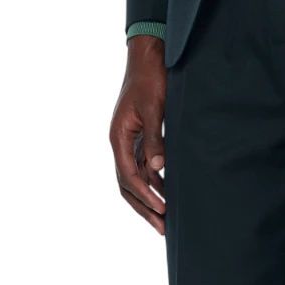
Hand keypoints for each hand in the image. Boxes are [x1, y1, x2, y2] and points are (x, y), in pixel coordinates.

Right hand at [108, 35, 166, 238]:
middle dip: (144, 205)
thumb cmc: (151, 79)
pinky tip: (164, 195)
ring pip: (134, 178)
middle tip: (162, 226)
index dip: (145, 193)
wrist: (150, 58)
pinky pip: (142, 168)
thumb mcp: (155, 109)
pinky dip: (152, 183)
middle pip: (128, 183)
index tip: (162, 207)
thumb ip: (155, 139)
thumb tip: (158, 168)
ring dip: (148, 198)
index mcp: (119, 136)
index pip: (128, 174)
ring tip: (164, 219)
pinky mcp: (139, 139)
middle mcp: (121, 142)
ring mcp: (129, 142)